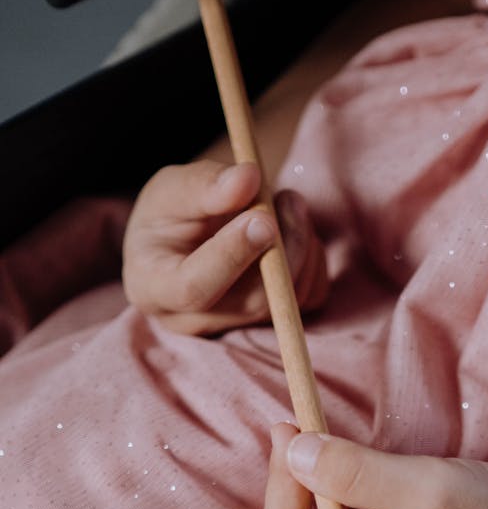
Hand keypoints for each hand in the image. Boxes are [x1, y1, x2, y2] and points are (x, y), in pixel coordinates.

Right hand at [122, 160, 326, 334]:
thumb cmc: (171, 214)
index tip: (261, 218)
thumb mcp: (171, 188)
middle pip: (252, 301)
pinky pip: (309, 298)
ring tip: (288, 203)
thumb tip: (247, 179)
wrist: (193, 237)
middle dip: (282, 246)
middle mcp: (193, 322)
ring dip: (300, 246)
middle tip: (289, 198)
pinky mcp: (272, 325)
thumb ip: (204, 184)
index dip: (231, 255)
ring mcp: (234, 329)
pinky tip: (294, 231)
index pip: (193, 288)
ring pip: (286, 301)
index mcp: (154, 288)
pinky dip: (312, 259)